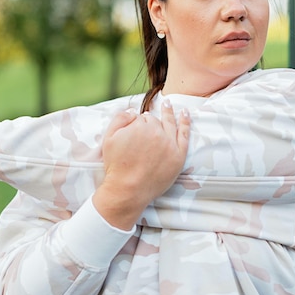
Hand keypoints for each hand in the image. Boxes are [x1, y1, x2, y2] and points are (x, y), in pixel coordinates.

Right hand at [93, 100, 190, 229]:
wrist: (128, 190)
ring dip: (170, 112)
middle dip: (150, 121)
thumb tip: (132, 111)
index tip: (134, 130)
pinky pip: (185, 135)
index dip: (137, 123)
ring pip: (170, 123)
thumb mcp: (108, 138)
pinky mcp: (179, 156)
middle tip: (145, 125)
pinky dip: (186, 122)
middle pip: (155, 121)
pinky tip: (186, 114)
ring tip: (169, 104)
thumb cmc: (117, 166)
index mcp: (141, 126)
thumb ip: (119, 119)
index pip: (142, 118)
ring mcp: (170, 144)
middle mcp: (158, 133)